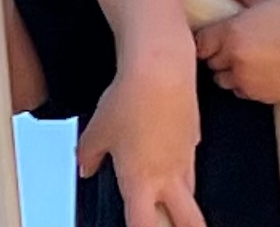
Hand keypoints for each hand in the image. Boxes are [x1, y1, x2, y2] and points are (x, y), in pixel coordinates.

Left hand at [80, 40, 206, 226]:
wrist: (162, 68)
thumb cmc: (131, 98)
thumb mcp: (97, 131)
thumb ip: (89, 156)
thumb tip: (86, 168)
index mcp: (141, 181)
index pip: (144, 226)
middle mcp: (169, 177)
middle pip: (189, 222)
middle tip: (168, 224)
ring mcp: (185, 160)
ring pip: (190, 197)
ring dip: (180, 205)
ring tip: (165, 204)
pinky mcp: (193, 142)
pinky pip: (189, 169)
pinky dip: (180, 176)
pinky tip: (166, 165)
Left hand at [191, 0, 279, 105]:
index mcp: (232, 32)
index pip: (199, 41)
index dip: (208, 37)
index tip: (218, 33)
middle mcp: (235, 58)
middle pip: (209, 60)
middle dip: (220, 52)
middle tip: (241, 42)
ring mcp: (245, 80)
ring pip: (221, 78)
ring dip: (230, 70)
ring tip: (252, 56)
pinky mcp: (256, 96)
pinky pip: (239, 90)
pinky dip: (245, 83)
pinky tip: (262, 69)